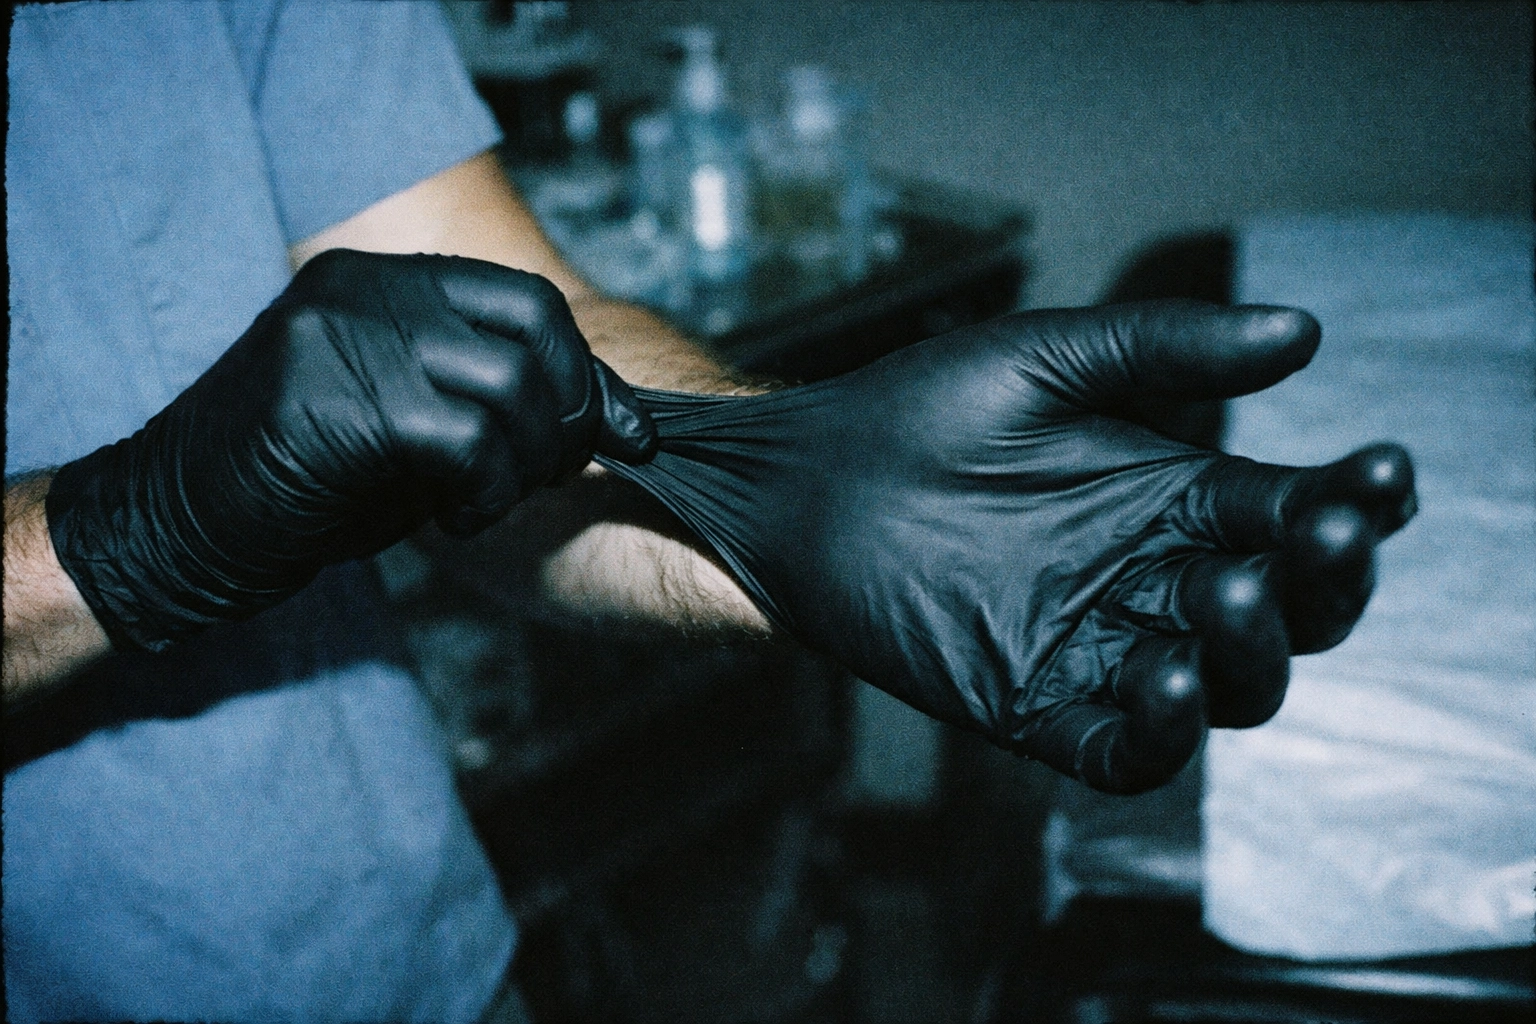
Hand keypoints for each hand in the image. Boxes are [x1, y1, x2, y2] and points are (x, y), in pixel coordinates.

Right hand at [46, 249, 655, 651]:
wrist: (175, 526)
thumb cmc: (305, 483)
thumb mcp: (412, 421)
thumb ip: (493, 398)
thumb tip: (615, 418)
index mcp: (379, 278)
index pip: (526, 300)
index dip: (586, 372)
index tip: (627, 436)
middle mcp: (361, 288)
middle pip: (534, 329)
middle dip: (571, 417)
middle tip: (553, 479)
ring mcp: (342, 335)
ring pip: (509, 386)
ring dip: (528, 466)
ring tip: (491, 505)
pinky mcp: (331, 400)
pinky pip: (466, 443)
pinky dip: (486, 496)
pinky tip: (457, 523)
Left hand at [598, 301, 1415, 792]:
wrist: (805, 479)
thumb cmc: (915, 409)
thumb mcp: (1043, 359)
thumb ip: (1162, 347)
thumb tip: (1303, 330)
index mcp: (1174, 496)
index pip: (1299, 515)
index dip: (1355, 502)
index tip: (1379, 472)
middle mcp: (1155, 577)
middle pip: (1292, 611)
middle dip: (1327, 581)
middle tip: (1321, 531)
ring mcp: (1102, 647)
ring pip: (1231, 685)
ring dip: (1254, 650)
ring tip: (1226, 587)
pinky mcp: (1037, 706)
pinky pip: (1131, 749)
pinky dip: (1165, 730)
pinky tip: (1163, 675)